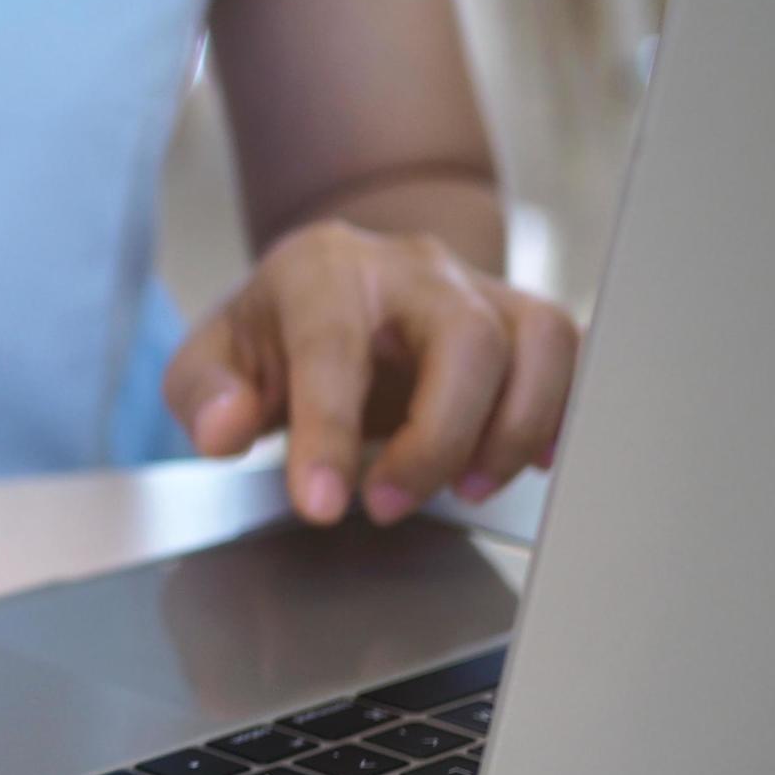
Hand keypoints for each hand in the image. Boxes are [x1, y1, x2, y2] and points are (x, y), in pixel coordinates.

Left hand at [165, 219, 579, 525]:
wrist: (335, 295)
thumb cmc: (271, 335)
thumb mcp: (208, 361)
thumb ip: (203, 394)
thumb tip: (223, 428)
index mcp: (322, 270)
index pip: (334, 347)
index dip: (328, 432)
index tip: (321, 505)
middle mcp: (411, 268)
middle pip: (465, 338)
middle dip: (438, 437)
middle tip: (389, 507)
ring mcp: (477, 287)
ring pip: (537, 341)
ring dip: (512, 431)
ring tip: (465, 490)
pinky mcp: (522, 319)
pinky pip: (571, 355)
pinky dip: (561, 414)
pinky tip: (527, 465)